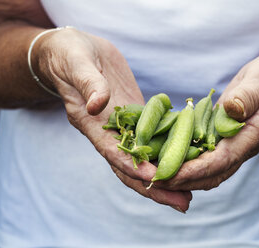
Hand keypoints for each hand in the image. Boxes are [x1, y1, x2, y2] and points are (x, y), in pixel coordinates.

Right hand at [33, 28, 191, 211]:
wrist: (75, 51)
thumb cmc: (69, 55)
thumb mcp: (76, 63)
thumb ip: (88, 83)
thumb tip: (97, 104)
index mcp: (91, 123)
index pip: (113, 152)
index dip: (134, 167)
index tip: (157, 178)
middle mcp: (108, 132)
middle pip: (132, 167)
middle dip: (156, 187)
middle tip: (184, 203)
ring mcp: (124, 127)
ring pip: (145, 159)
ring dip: (166, 177)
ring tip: (190, 194)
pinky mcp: (136, 117)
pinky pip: (154, 139)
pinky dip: (168, 153)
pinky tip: (188, 161)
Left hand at [154, 48, 258, 190]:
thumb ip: (248, 95)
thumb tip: (230, 111)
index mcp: (255, 132)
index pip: (223, 160)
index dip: (195, 170)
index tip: (169, 175)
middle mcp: (246, 144)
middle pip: (214, 173)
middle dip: (184, 180)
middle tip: (154, 181)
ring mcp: (238, 143)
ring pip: (211, 170)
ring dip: (185, 176)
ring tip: (157, 176)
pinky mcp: (229, 137)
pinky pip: (209, 157)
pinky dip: (190, 162)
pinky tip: (170, 158)